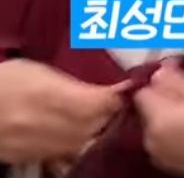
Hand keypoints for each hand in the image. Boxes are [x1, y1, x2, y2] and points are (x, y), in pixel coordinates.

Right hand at [0, 59, 124, 163]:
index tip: (126, 88)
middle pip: (95, 124)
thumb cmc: (3, 82)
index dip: (116, 96)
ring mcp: (40, 143)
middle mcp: (47, 123)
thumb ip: (70, 82)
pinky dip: (78, 142)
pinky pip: (66, 154)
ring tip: (99, 116)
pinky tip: (79, 131)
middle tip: (115, 102)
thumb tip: (100, 90)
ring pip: (84, 142)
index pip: (99, 102)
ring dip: (97, 129)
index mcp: (49, 95)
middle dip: (110, 113)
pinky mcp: (33, 156)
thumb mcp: (35, 71)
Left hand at [134, 60, 183, 175]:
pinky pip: (162, 142)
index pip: (142, 92)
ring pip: (154, 127)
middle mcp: (150, 138)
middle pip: (147, 110)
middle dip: (163, 101)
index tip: (177, 76)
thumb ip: (176, 80)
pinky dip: (172, 135)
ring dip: (167, 119)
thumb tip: (160, 70)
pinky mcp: (167, 165)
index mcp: (158, 117)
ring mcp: (157, 154)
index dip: (159, 82)